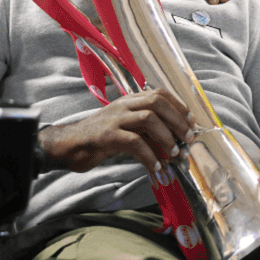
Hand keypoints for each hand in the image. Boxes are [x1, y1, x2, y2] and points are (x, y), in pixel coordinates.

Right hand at [38, 90, 193, 172]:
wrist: (68, 145)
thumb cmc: (100, 138)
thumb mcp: (125, 127)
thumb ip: (146, 129)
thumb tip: (174, 139)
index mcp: (129, 101)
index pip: (159, 93)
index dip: (178, 105)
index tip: (191, 121)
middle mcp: (123, 106)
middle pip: (156, 102)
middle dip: (177, 120)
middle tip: (187, 138)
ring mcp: (114, 119)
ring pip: (148, 119)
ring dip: (166, 137)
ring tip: (175, 154)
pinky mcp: (106, 137)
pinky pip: (134, 143)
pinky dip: (150, 155)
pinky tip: (156, 166)